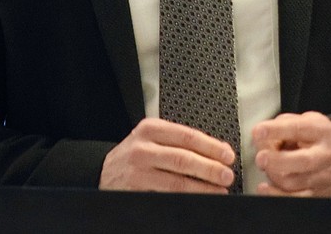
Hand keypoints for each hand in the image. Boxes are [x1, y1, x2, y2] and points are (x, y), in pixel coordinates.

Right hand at [100, 117, 235, 193]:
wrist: (103, 172)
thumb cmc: (134, 155)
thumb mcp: (152, 138)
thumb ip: (180, 141)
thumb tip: (218, 151)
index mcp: (150, 129)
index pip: (187, 136)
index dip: (211, 147)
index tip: (228, 155)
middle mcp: (142, 149)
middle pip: (183, 159)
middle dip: (209, 169)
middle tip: (227, 175)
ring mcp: (137, 173)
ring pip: (176, 182)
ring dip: (202, 188)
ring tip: (219, 191)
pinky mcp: (135, 193)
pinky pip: (166, 197)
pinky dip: (186, 199)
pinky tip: (199, 200)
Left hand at [252, 111, 330, 196]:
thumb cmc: (321, 138)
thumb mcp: (307, 120)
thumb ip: (283, 124)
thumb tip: (261, 136)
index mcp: (321, 131)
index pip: (298, 129)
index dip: (277, 130)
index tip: (259, 131)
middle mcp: (324, 155)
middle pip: (301, 161)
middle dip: (276, 160)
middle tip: (261, 157)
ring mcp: (322, 177)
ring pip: (294, 182)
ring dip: (273, 175)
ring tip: (266, 166)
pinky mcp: (318, 194)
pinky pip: (295, 199)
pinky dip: (277, 195)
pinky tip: (265, 188)